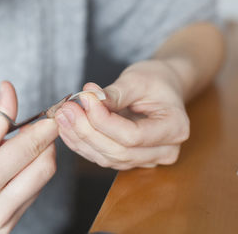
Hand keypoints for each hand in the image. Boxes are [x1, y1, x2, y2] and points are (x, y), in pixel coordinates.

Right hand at [0, 81, 57, 233]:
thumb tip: (9, 92)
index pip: (29, 148)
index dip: (46, 128)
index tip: (51, 117)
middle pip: (46, 167)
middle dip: (47, 143)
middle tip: (34, 130)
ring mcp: (6, 221)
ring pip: (42, 181)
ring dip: (39, 159)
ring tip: (18, 149)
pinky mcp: (9, 227)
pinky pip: (32, 195)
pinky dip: (31, 175)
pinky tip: (14, 168)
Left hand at [55, 60, 189, 169]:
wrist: (163, 87)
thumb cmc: (156, 79)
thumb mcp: (138, 79)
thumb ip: (115, 93)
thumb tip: (89, 101)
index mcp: (175, 128)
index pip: (133, 136)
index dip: (103, 121)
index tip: (84, 99)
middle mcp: (165, 150)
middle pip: (119, 152)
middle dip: (87, 131)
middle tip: (66, 109)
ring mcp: (148, 159)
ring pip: (108, 158)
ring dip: (80, 139)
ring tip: (62, 116)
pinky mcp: (131, 158)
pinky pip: (103, 157)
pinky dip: (83, 144)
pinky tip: (68, 128)